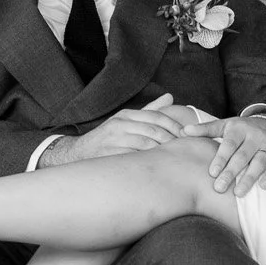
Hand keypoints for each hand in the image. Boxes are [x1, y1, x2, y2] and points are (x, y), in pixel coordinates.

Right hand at [50, 95, 187, 163]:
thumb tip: (170, 96)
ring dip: (162, 152)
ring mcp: (113, 139)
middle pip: (153, 130)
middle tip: (185, 151)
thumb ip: (149, 110)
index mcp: (126, 114)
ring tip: (175, 160)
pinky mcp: (108, 154)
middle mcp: (119, 123)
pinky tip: (158, 168)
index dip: (174, 126)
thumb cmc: (108, 138)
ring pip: (145, 144)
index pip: (156, 116)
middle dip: (171, 141)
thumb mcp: (125, 121)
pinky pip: (133, 158)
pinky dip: (147, 163)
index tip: (187, 136)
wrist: (78, 154)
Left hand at [183, 114, 265, 195]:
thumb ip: (204, 129)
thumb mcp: (223, 126)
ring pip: (260, 162)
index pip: (229, 144)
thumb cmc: (239, 129)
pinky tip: (263, 186)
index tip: (212, 172)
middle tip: (219, 188)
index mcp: (239, 129)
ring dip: (249, 178)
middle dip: (231, 172)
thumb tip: (183, 131)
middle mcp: (255, 137)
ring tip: (238, 193)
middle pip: (243, 156)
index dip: (221, 158)